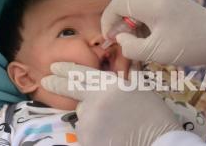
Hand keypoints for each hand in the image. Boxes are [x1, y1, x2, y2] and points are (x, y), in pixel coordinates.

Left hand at [41, 62, 181, 145]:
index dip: (65, 70)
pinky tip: (110, 137)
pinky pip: (86, 134)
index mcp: (108, 86)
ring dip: (92, 118)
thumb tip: (105, 78)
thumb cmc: (155, 117)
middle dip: (56, 84)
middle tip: (46, 81)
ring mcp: (88, 123)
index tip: (53, 67)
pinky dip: (94, 135)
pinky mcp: (87, 141)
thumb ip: (116, 83)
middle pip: (72, 92)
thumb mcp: (139, 90)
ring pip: (83, 117)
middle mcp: (94, 102)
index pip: (80, 74)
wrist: (159, 143)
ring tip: (113, 126)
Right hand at [101, 0, 205, 71]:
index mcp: (152, 3)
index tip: (108, 39)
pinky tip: (147, 34)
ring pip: (135, 1)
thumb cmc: (191, 47)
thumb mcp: (157, 52)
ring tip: (134, 39)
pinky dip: (141, 17)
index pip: (117, 3)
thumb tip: (120, 38)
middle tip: (119, 39)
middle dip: (116, 18)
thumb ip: (131, 47)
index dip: (107, 20)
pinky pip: (147, 4)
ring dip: (129, 18)